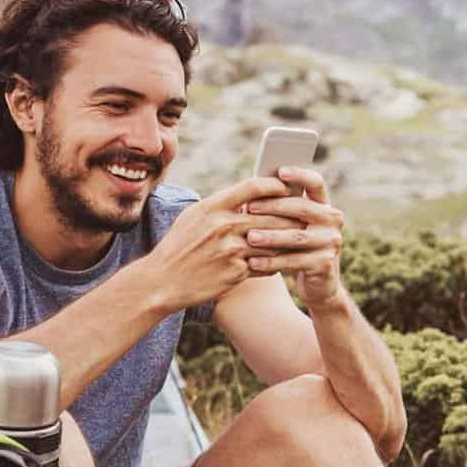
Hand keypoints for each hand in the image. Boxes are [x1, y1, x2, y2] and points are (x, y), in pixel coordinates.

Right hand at [138, 175, 300, 309]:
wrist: (162, 281)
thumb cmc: (178, 246)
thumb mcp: (193, 217)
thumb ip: (220, 205)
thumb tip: (248, 196)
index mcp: (213, 207)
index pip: (253, 187)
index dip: (275, 184)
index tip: (287, 186)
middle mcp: (223, 226)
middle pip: (271, 215)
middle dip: (291, 215)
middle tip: (304, 214)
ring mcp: (231, 250)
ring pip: (273, 241)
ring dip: (288, 240)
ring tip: (299, 238)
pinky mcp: (236, 273)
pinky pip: (266, 265)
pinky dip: (275, 263)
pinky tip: (281, 261)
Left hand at [242, 167, 346, 309]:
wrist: (319, 285)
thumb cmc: (296, 249)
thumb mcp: (292, 227)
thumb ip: (281, 210)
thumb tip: (250, 191)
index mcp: (324, 205)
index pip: (316, 183)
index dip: (300, 175)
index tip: (280, 171)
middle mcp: (333, 220)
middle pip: (303, 207)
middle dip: (274, 207)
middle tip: (250, 207)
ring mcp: (332, 242)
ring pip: (296, 236)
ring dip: (270, 236)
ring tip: (249, 237)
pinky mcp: (325, 264)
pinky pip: (294, 261)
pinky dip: (272, 262)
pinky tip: (253, 262)